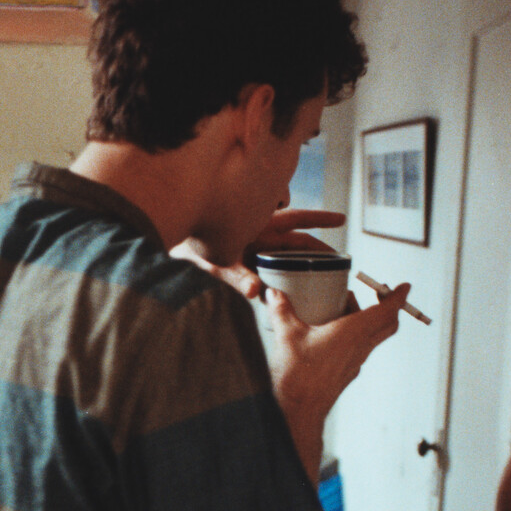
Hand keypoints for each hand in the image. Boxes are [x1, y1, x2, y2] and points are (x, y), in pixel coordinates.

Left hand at [174, 211, 350, 299]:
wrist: (169, 244)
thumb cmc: (190, 248)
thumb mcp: (214, 263)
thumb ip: (235, 277)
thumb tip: (255, 292)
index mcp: (259, 225)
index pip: (297, 218)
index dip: (320, 219)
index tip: (341, 218)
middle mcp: (258, 233)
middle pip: (296, 238)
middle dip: (317, 249)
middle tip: (337, 262)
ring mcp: (252, 245)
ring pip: (284, 253)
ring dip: (298, 264)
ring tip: (316, 279)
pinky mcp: (244, 258)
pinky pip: (268, 265)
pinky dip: (278, 275)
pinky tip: (283, 289)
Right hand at [262, 280, 408, 470]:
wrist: (300, 411)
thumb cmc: (298, 376)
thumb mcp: (286, 336)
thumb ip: (281, 310)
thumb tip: (274, 293)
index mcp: (353, 333)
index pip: (387, 312)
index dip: (398, 296)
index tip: (404, 286)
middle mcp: (360, 347)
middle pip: (388, 325)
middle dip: (389, 306)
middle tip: (379, 293)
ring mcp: (356, 362)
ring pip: (374, 336)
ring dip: (369, 319)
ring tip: (345, 306)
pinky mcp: (347, 372)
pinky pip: (360, 348)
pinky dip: (356, 334)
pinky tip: (333, 331)